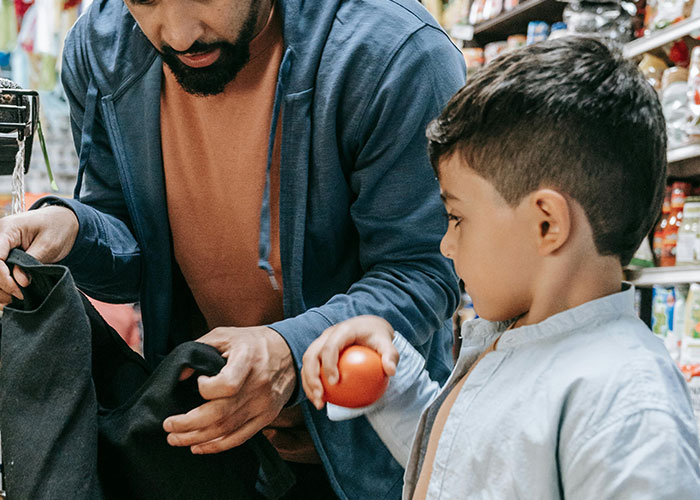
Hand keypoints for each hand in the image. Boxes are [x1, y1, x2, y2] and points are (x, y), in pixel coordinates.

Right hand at [0, 206, 78, 304]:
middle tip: (14, 297)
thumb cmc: (57, 228)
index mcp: (7, 230)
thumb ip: (32, 262)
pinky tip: (9, 293)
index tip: (17, 290)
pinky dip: (1, 283)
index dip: (3, 278)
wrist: (62, 220)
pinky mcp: (2, 253)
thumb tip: (20, 282)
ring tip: (11, 298)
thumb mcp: (49, 244)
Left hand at [162, 326, 295, 453]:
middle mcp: (259, 384)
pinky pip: (240, 437)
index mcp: (248, 359)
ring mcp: (264, 403)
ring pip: (227, 429)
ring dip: (197, 438)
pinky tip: (198, 446)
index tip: (197, 382)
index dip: (205, 388)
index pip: (227, 384)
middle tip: (168, 426)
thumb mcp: (225, 335)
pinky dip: (217, 446)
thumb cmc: (251, 342)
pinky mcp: (266, 416)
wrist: (288, 352)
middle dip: (189, 423)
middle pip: (222, 413)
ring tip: (175, 438)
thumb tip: (178, 374)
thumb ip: (200, 348)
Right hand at [301, 315, 397, 409]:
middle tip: (321, 397)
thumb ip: (390, 356)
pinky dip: (313, 384)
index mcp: (342, 330)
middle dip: (311, 377)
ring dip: (308, 384)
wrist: (367, 327)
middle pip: (311, 355)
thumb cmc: (378, 338)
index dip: (329, 364)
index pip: (330, 346)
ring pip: (307, 363)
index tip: (334, 383)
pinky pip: (311, 368)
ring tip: (318, 403)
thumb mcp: (387, 344)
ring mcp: (320, 342)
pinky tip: (322, 401)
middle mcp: (327, 335)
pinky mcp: (319, 351)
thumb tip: (391, 371)